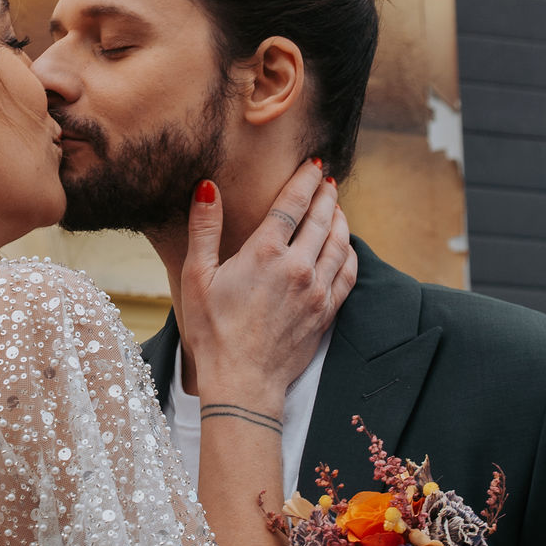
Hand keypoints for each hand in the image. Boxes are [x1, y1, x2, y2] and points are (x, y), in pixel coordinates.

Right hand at [181, 160, 355, 411]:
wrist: (242, 381)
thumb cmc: (212, 330)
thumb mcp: (196, 276)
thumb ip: (204, 228)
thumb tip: (207, 187)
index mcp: (264, 253)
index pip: (293, 203)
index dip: (305, 179)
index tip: (314, 164)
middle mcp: (297, 267)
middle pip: (321, 218)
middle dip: (326, 195)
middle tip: (328, 180)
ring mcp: (316, 290)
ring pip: (339, 243)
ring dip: (340, 220)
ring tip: (336, 207)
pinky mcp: (327, 311)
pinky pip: (348, 273)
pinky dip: (349, 253)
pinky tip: (345, 246)